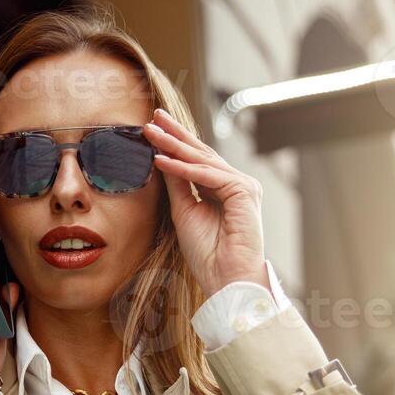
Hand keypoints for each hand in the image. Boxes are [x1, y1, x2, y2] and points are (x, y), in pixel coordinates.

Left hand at [144, 107, 266, 298]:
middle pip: (200, 153)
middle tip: (154, 115)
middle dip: (175, 133)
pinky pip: (207, 175)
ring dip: (174, 144)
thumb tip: (162, 158)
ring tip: (150, 132)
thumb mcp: (184, 212)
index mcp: (223, 190)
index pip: (196, 160)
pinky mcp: (243, 191)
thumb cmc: (207, 254)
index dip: (174, 143)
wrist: (226, 279)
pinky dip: (182, 168)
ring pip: (202, 160)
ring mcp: (242, 185)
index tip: (152, 128)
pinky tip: (161, 159)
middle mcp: (235, 184)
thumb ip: (177, 185)